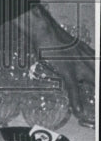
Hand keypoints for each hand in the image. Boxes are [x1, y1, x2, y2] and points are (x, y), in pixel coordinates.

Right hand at [0, 4, 95, 118]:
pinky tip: (78, 110)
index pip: (99, 68)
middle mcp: (89, 61)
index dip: (98, 77)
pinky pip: (73, 88)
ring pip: (94, 83)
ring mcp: (79, 66)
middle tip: (98, 99)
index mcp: (91, 55)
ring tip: (96, 110)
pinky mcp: (68, 71)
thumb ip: (79, 57)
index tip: (96, 84)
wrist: (45, 29)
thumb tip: (77, 64)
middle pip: (98, 75)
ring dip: (95, 93)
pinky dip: (76, 100)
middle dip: (99, 87)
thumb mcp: (73, 46)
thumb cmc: (55, 35)